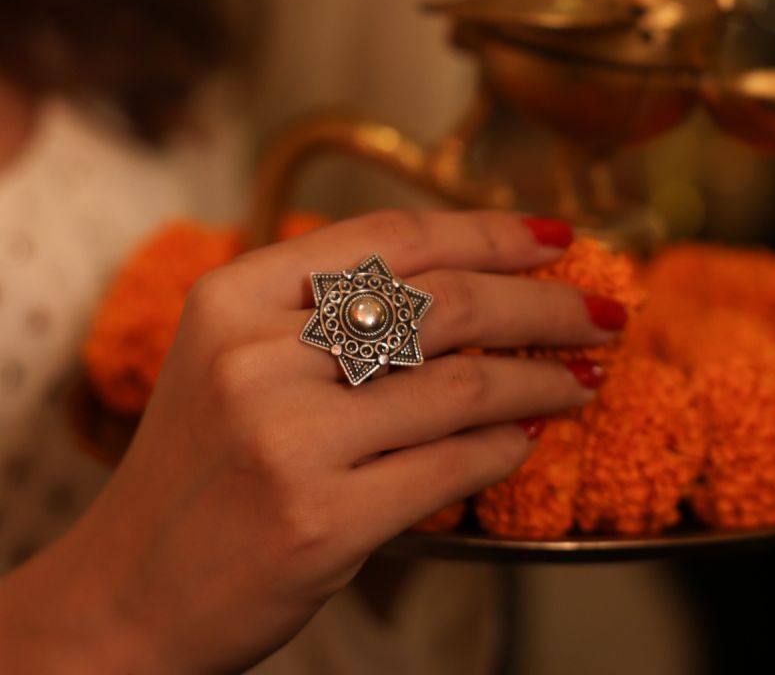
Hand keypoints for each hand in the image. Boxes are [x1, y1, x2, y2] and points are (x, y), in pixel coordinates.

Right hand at [0, 210, 620, 673]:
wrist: (130, 589)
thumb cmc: (200, 468)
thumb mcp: (240, 362)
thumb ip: (333, 319)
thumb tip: (474, 293)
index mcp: (236, 297)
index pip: (391, 236)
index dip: (488, 229)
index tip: (555, 238)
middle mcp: (257, 355)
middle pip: (443, 301)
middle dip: (542, 302)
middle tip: (600, 310)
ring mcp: (287, 437)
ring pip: (463, 383)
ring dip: (543, 377)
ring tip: (583, 377)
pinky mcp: (320, 517)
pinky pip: (451, 464)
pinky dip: (505, 447)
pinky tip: (529, 436)